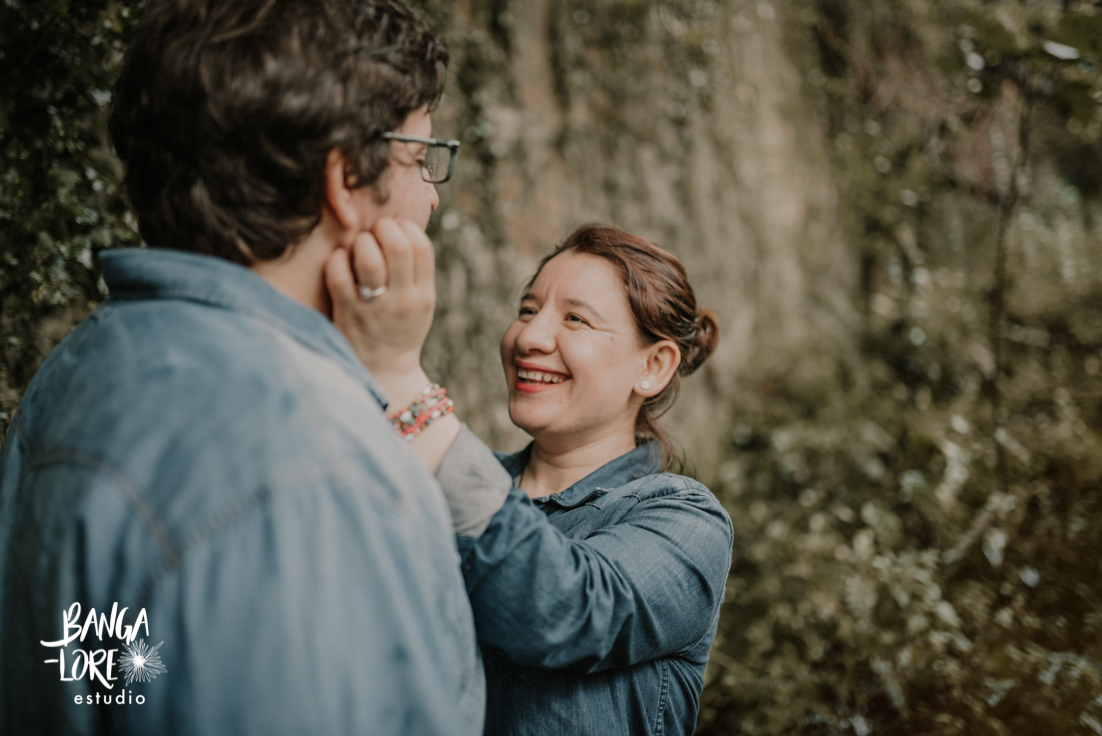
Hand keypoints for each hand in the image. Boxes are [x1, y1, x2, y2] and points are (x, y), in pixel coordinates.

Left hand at [325, 218, 435, 404]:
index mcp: (423, 295)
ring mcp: (374, 308)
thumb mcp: (421, 305)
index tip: (395, 229)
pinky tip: (339, 262)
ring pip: (369, 259)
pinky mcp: (347, 314)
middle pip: (398, 246)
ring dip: (361, 242)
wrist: (384, 374)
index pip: (421, 247)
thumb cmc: (399, 331)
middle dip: (382, 228)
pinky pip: (339, 275)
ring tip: (357, 246)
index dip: (405, 227)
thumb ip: (416, 273)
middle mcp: (402, 301)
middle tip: (373, 232)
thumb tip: (402, 230)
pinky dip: (337, 260)